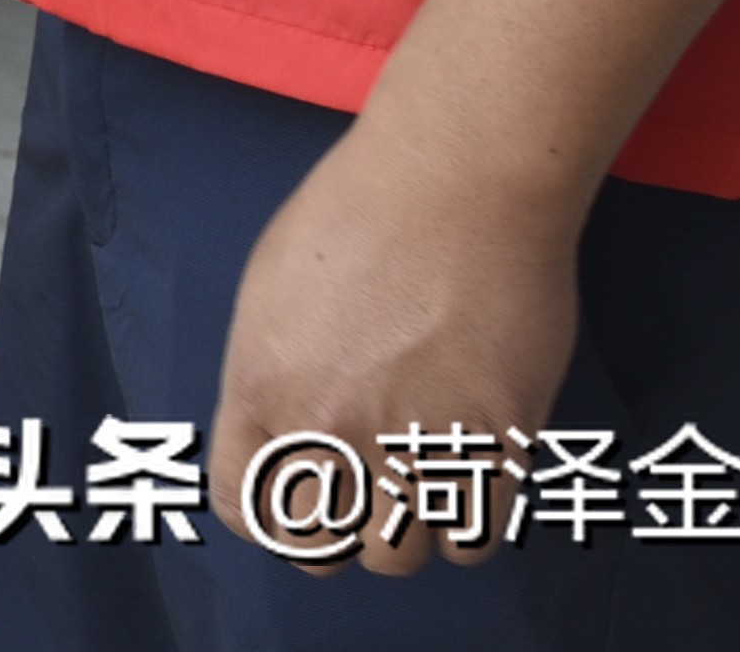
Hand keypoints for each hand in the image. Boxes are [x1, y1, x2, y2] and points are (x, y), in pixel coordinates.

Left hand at [207, 125, 583, 571]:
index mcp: (261, 388)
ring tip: (412, 480)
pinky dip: (466, 522)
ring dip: (403, 530)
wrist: (455, 183)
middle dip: (331, 535)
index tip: (287, 503)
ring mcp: (413, 443)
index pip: (243, 508)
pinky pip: (473, 539)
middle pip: (319, 548)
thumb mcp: (270, 294)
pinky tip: (463, 477)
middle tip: (355, 501)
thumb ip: (268, 378)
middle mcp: (330, 429)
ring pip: (398, 557)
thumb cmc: (355, 216)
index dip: (265, 514)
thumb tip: (281, 439)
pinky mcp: (495, 445)